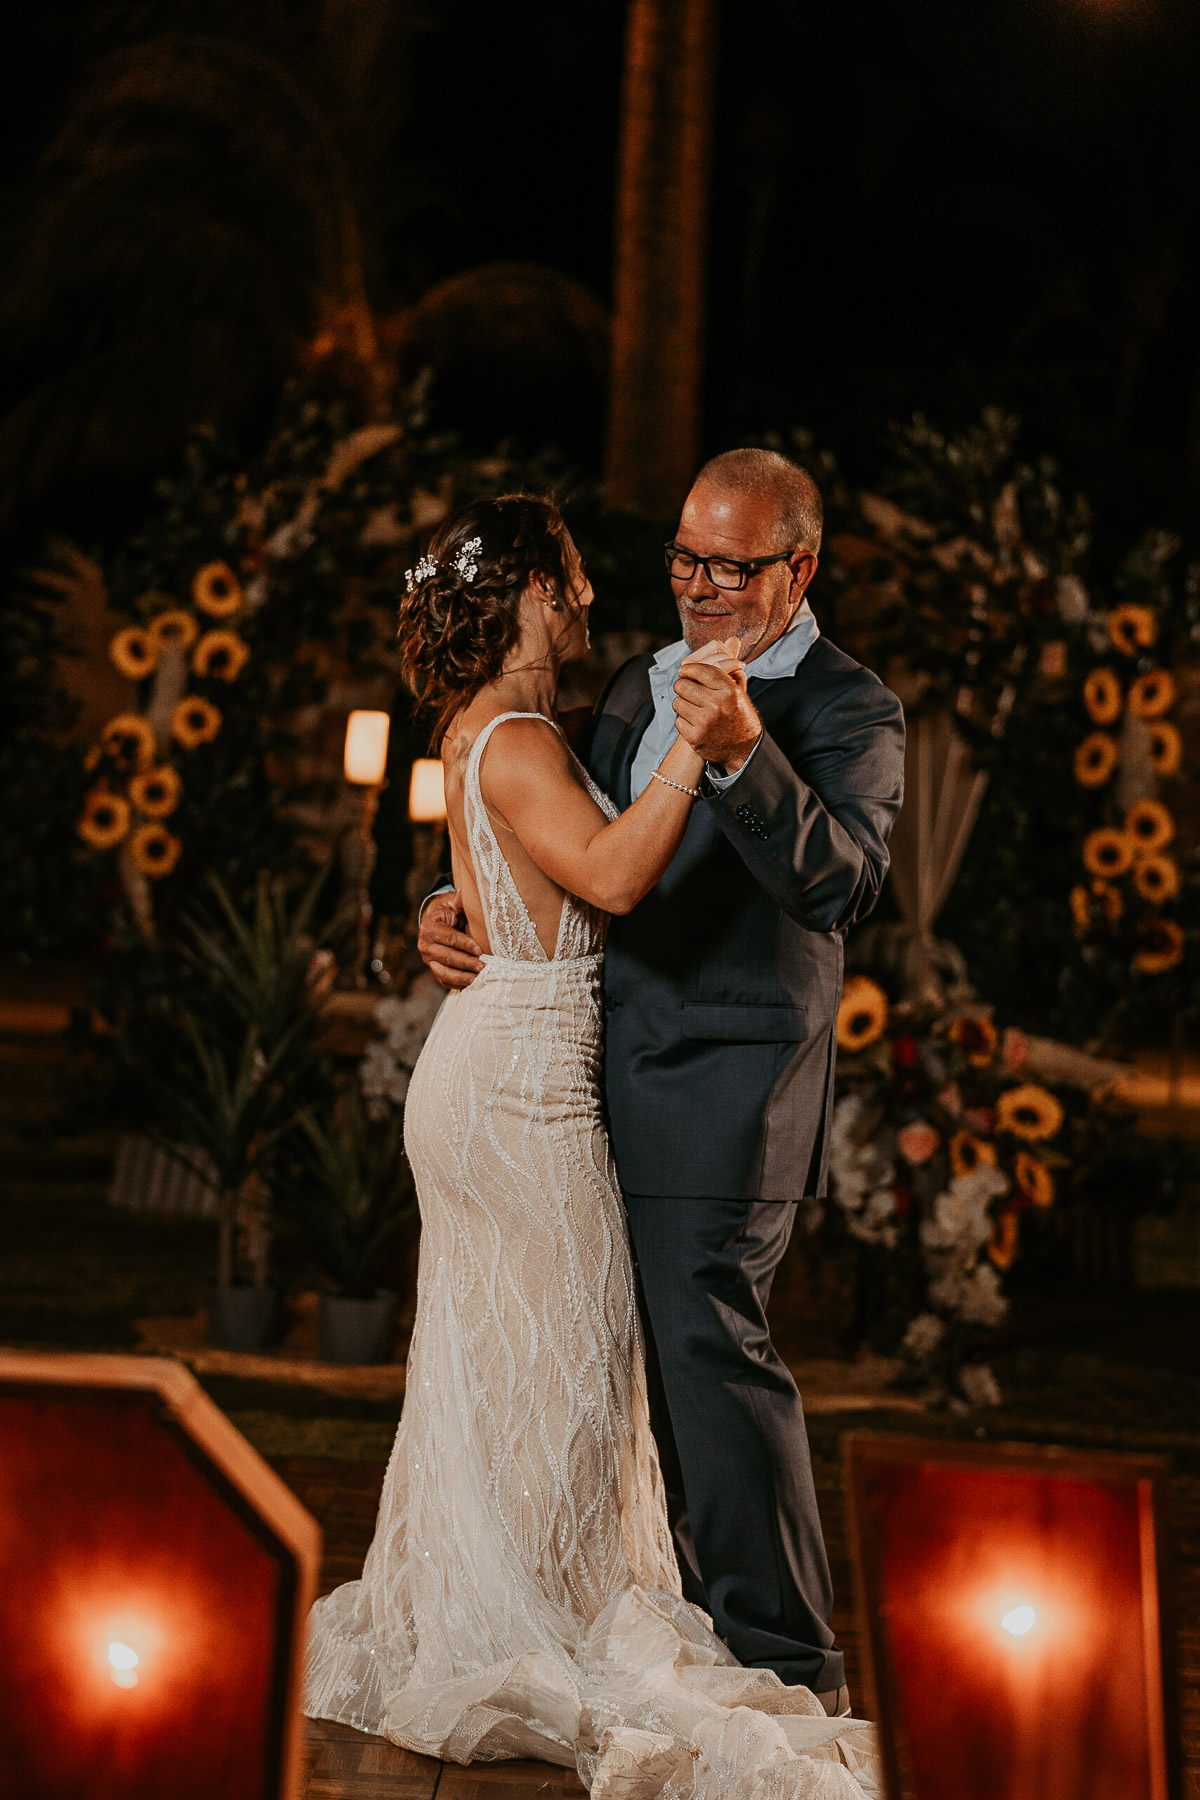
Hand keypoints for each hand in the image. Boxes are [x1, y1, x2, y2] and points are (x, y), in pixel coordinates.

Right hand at [418, 891, 482, 990]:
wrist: (437, 922)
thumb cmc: (449, 912)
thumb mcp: (453, 904)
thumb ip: (460, 901)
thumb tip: (465, 893)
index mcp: (430, 928)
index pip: (449, 938)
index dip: (464, 944)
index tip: (479, 950)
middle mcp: (425, 946)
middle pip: (447, 957)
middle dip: (466, 963)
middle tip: (482, 966)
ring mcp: (428, 960)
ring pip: (443, 972)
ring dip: (461, 977)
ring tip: (476, 978)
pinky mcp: (433, 969)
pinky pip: (443, 980)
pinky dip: (456, 984)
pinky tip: (470, 984)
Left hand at [673, 645, 760, 771]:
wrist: (743, 749)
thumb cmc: (738, 713)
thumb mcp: (739, 688)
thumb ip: (731, 664)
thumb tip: (732, 638)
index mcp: (728, 690)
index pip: (699, 670)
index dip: (688, 669)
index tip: (686, 671)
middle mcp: (717, 705)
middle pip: (682, 685)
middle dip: (683, 687)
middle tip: (689, 691)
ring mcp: (705, 722)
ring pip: (678, 703)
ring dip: (683, 704)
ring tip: (695, 708)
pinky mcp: (695, 737)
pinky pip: (678, 720)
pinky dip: (684, 721)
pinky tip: (696, 722)